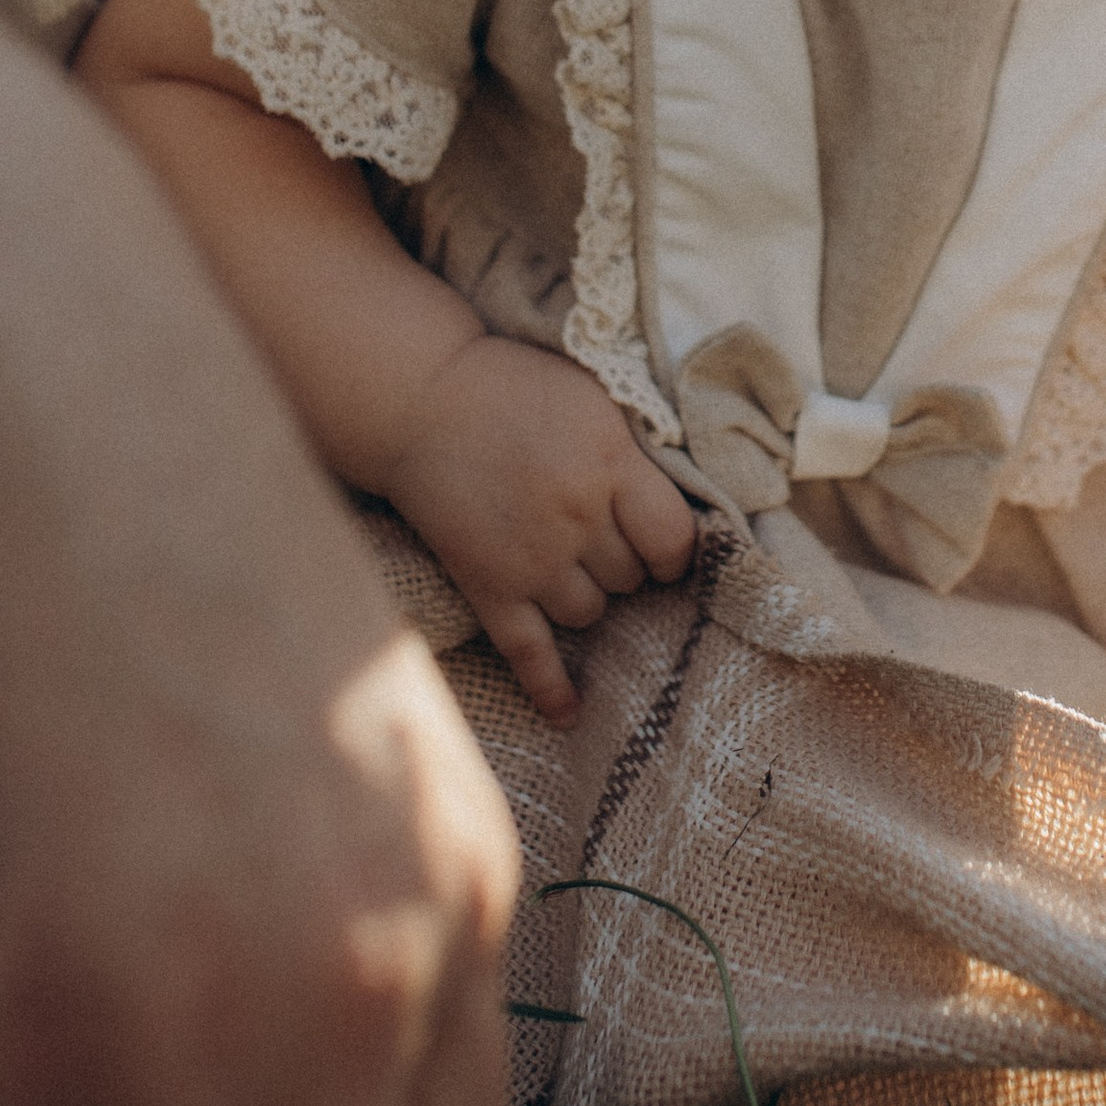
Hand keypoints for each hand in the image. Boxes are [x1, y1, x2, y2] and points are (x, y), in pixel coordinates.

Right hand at [382, 332, 696, 722]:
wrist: (418, 400)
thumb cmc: (514, 391)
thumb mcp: (592, 401)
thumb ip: (635, 453)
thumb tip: (687, 502)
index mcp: (609, 463)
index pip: (674, 539)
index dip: (675, 550)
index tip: (662, 544)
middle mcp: (576, 516)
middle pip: (631, 578)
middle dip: (625, 564)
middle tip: (600, 538)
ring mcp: (531, 558)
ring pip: (590, 613)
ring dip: (589, 598)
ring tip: (567, 565)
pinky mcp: (489, 586)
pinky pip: (528, 652)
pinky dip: (550, 689)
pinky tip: (570, 715)